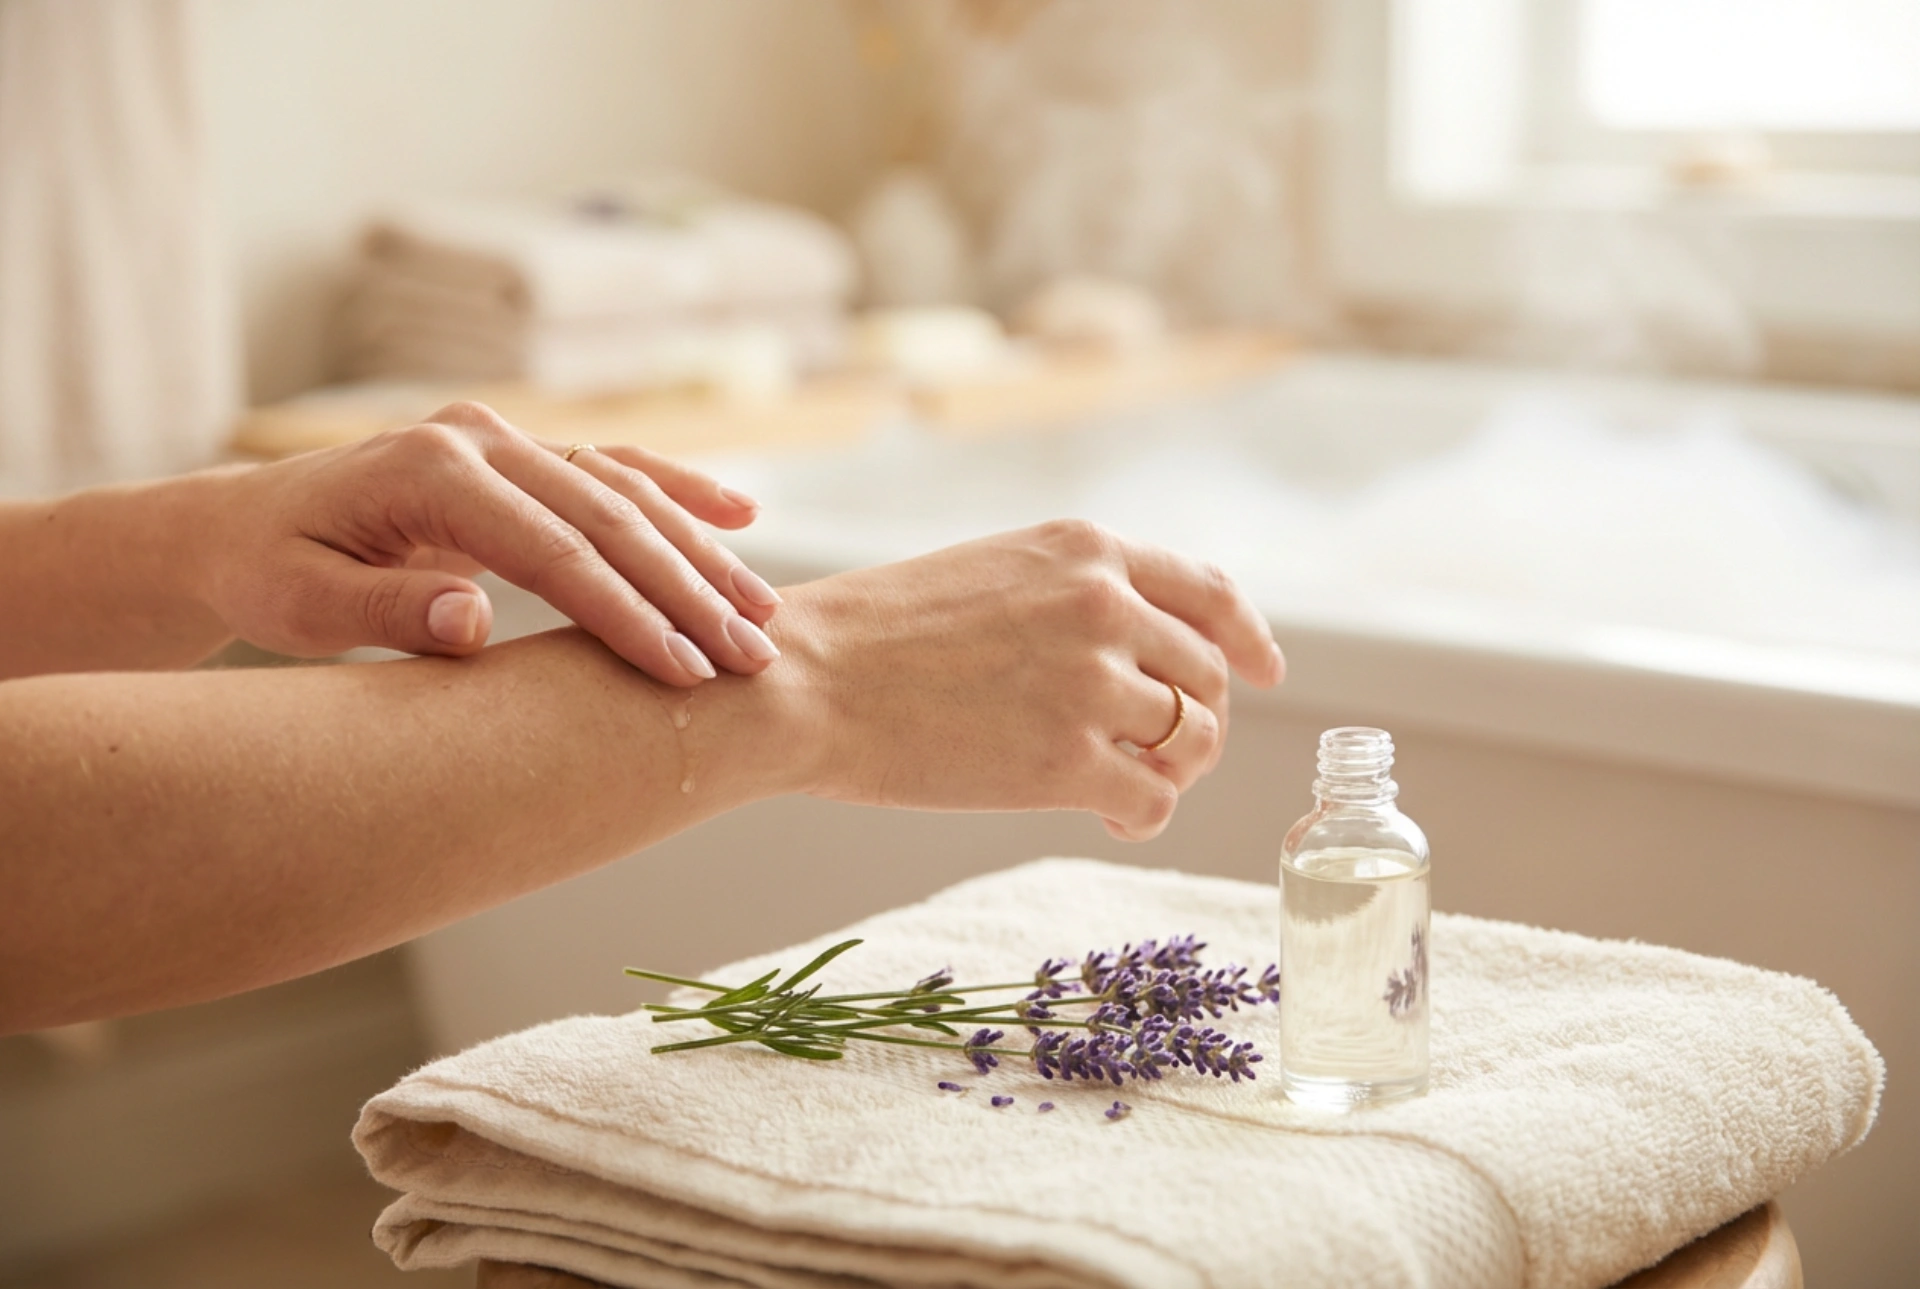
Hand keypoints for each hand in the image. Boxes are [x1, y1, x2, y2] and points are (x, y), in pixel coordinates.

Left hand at [198, 402, 783, 684]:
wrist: (244, 526)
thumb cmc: (270, 573)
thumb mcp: (302, 605)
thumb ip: (387, 609)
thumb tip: (473, 620)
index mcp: (431, 468)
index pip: (553, 550)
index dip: (624, 614)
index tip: (683, 672)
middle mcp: (480, 436)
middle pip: (608, 517)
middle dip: (687, 592)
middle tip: (751, 658)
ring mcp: (506, 438)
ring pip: (626, 492)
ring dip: (700, 554)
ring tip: (763, 615)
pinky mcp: (522, 454)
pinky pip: (616, 469)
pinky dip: (681, 493)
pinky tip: (743, 516)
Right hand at [774, 520, 1284, 840]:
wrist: (807, 682)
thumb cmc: (877, 636)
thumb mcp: (993, 574)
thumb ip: (1074, 599)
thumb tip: (1143, 658)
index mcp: (1086, 551)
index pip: (1209, 593)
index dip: (1248, 638)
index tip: (1265, 671)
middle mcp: (1105, 607)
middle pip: (1207, 677)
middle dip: (1195, 721)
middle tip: (1157, 754)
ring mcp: (1092, 685)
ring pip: (1192, 741)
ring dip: (1169, 771)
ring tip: (1123, 785)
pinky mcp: (1070, 762)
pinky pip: (1154, 801)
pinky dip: (1145, 817)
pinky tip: (1111, 819)